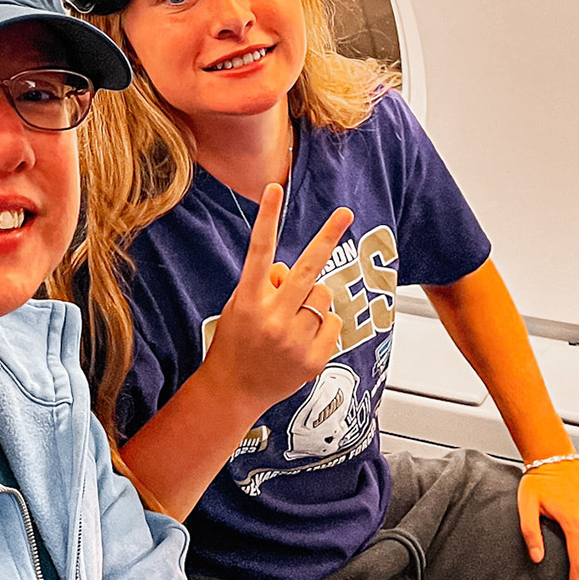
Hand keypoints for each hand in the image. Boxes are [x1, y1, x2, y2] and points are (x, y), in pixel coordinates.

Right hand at [201, 185, 352, 417]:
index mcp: (248, 300)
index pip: (259, 250)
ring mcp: (294, 340)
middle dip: (328, 237)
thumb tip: (291, 269)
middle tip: (345, 212)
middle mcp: (272, 318)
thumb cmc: (236, 342)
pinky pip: (332, 322)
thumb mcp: (239, 306)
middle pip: (307, 269)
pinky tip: (302, 340)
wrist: (233, 392)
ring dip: (313, 299)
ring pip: (322, 295)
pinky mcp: (313, 359)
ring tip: (293, 320)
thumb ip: (264, 284)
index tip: (274, 187)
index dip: (267, 217)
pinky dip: (322, 324)